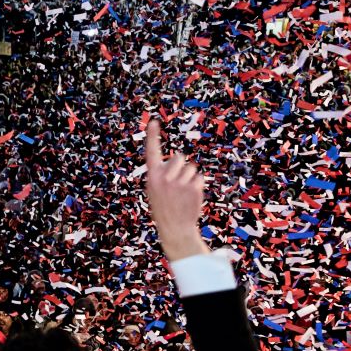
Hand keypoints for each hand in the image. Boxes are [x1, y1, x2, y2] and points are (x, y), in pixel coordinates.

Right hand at [143, 116, 207, 261]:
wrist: (175, 229)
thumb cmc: (164, 208)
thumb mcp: (155, 190)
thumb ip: (162, 174)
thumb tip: (177, 161)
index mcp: (152, 177)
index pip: (152, 151)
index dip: (152, 135)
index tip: (154, 120)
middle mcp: (165, 177)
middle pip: (179, 158)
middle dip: (181, 167)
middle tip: (177, 185)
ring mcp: (179, 182)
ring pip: (191, 168)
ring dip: (190, 177)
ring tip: (183, 193)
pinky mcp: (193, 187)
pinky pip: (199, 177)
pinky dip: (197, 185)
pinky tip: (190, 197)